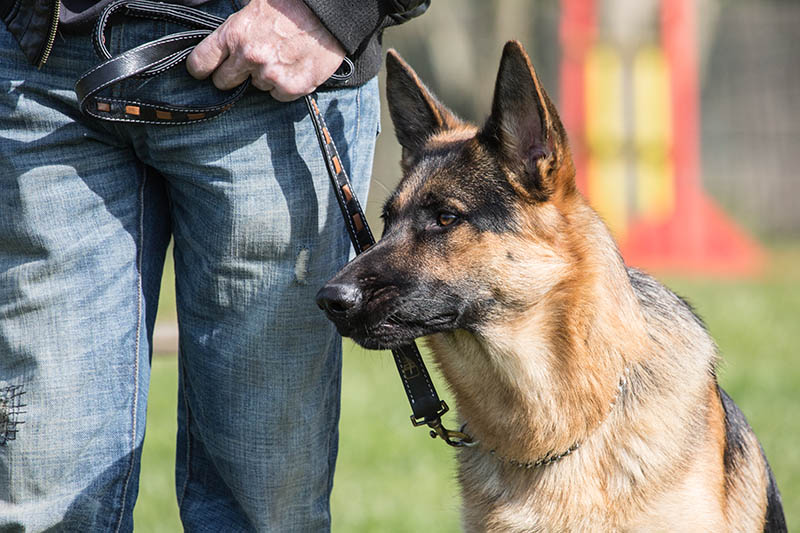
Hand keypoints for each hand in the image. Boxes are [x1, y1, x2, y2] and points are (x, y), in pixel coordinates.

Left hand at [186, 0, 345, 100]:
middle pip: (223, 82)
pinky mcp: (293, 87)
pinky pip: (278, 95)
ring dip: (263, 77)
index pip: (201, 63)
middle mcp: (250, 57)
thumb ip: (234, 28)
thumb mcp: (253, 6)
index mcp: (235, 34)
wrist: (329, 11)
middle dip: (231, 75)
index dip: (201, 69)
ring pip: (255, 87)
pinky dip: (284, 85)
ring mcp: (272, 75)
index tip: (205, 71)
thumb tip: (221, 46)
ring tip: (280, 57)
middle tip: (247, 64)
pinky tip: (293, 67)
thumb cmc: (290, 4)